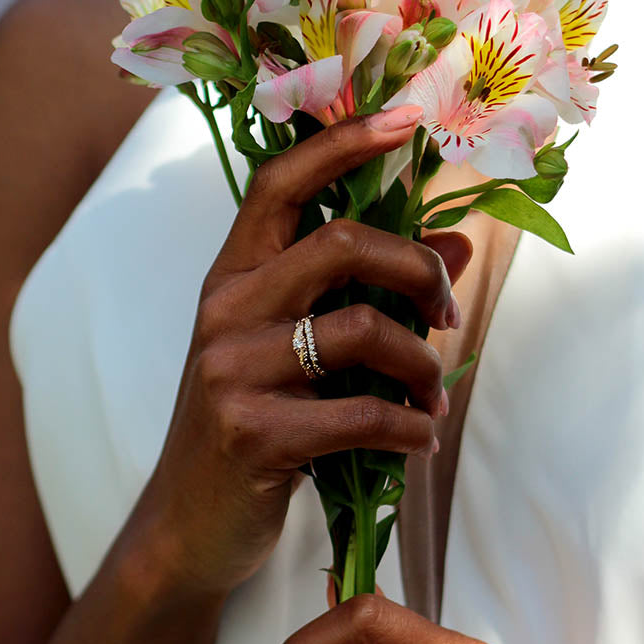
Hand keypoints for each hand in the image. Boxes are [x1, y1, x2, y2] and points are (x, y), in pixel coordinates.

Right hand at [138, 106, 472, 595]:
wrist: (189, 523)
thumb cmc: (251, 425)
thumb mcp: (297, 353)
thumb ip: (365, 295)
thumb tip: (455, 248)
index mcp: (232, 277)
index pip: (280, 183)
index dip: (343, 141)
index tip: (406, 119)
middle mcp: (225, 309)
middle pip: (342, 244)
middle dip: (417, 270)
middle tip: (446, 313)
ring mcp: (232, 370)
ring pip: (362, 330)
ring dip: (420, 364)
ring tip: (432, 397)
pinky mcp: (253, 432)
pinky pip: (362, 414)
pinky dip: (410, 426)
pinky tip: (419, 437)